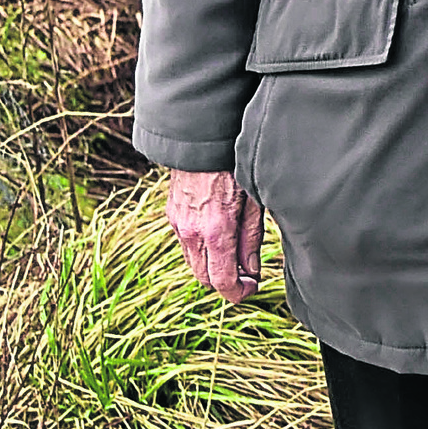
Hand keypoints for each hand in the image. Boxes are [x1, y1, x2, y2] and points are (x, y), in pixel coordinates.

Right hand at [167, 169, 264, 301]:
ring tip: (236, 254)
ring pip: (193, 263)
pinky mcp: (172, 214)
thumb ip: (251, 239)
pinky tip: (220, 235)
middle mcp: (191, 232)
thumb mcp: (254, 201)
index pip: (221, 281)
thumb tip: (252, 271)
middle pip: (204, 278)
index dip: (238, 293)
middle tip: (248, 274)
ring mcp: (178, 223)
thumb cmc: (235, 165)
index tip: (253, 287)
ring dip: (212, 266)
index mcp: (215, 230)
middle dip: (226, 282)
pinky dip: (202, 250)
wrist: (203, 135)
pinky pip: (186, 244)